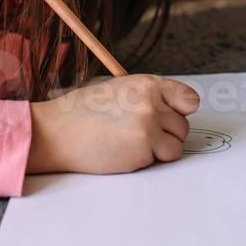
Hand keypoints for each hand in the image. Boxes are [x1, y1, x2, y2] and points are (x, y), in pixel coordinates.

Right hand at [27, 73, 199, 174]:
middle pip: (182, 126)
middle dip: (166, 134)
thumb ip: (149, 97)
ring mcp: (148, 127)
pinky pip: (159, 160)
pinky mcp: (142, 150)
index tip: (176, 116)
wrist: (57, 132)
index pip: (188, 98)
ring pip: (175, 146)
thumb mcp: (120, 90)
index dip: (183, 110)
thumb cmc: (85, 112)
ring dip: (159, 150)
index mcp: (147, 84)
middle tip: (138, 133)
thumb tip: (178, 110)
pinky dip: (146, 161)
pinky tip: (123, 152)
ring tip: (131, 143)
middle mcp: (151, 103)